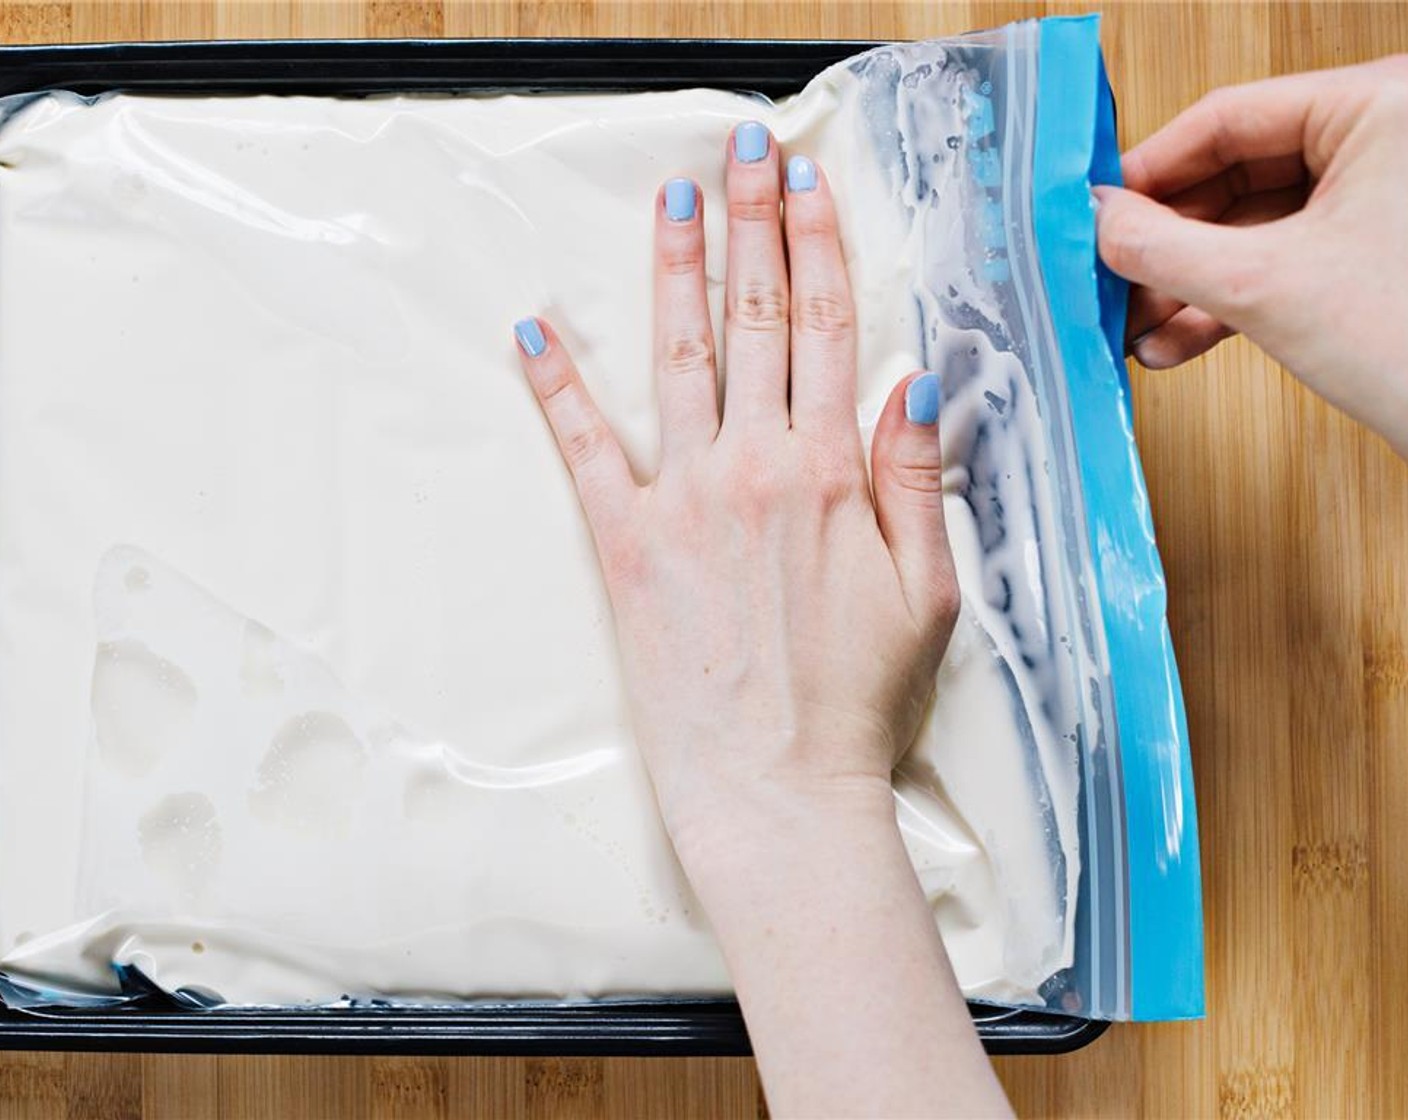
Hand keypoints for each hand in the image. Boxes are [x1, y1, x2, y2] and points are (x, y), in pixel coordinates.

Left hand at [513, 123, 1007, 1118]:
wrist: (776, 788)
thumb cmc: (856, 700)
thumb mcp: (926, 591)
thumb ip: (915, 477)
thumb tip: (915, 378)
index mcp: (831, 473)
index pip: (826, 332)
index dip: (817, 248)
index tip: (807, 186)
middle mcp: (753, 468)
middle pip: (755, 321)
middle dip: (750, 225)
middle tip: (741, 152)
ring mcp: (682, 502)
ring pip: (678, 359)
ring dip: (676, 272)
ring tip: (671, 200)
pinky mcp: (625, 546)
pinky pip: (584, 449)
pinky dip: (557, 386)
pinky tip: (534, 329)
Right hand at [1094, 55, 1407, 456]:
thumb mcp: (1262, 287)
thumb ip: (1163, 247)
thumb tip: (1097, 223)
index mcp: (1381, 109)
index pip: (1229, 118)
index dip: (1150, 171)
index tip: (1096, 212)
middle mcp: (1386, 140)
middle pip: (1234, 175)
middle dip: (1166, 245)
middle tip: (1108, 278)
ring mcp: (1382, 199)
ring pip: (1250, 227)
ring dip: (1186, 284)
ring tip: (1134, 328)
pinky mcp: (1371, 254)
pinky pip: (1278, 262)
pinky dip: (1225, 303)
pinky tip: (1174, 343)